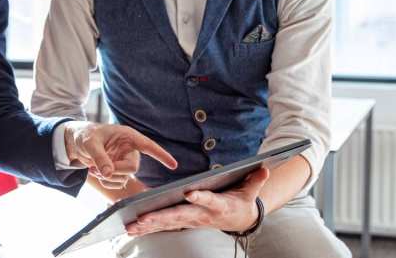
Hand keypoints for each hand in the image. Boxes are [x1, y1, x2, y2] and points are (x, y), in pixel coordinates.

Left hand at [62, 122, 176, 188]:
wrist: (76, 141)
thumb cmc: (85, 134)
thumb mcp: (90, 143)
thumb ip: (99, 157)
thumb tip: (108, 174)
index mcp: (128, 136)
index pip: (149, 146)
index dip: (161, 155)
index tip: (173, 165)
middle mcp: (129, 149)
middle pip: (133, 167)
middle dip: (116, 171)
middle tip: (99, 169)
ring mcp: (124, 160)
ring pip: (125, 178)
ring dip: (109, 178)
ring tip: (94, 169)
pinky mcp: (118, 170)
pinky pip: (118, 182)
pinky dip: (107, 182)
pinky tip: (96, 173)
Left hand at [125, 167, 269, 235]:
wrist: (240, 219)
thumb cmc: (241, 200)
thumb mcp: (250, 191)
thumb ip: (255, 180)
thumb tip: (265, 168)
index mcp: (219, 206)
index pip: (209, 201)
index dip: (200, 198)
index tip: (189, 193)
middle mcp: (202, 215)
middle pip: (180, 216)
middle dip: (161, 218)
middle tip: (142, 218)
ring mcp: (192, 220)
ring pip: (168, 223)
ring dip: (149, 225)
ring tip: (130, 226)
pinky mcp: (184, 222)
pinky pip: (164, 226)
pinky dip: (148, 227)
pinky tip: (131, 228)